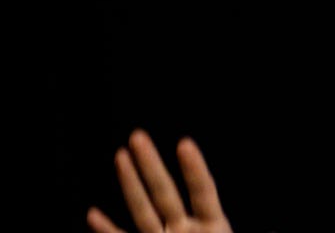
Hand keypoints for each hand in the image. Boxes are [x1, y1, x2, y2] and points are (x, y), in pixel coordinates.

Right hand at [86, 129, 233, 232]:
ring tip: (121, 155)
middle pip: (166, 192)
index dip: (195, 169)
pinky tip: (94, 213)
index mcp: (214, 226)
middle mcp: (186, 229)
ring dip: (131, 184)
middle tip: (139, 136)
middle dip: (152, 165)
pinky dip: (108, 230)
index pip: (203, 191)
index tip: (185, 143)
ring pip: (144, 209)